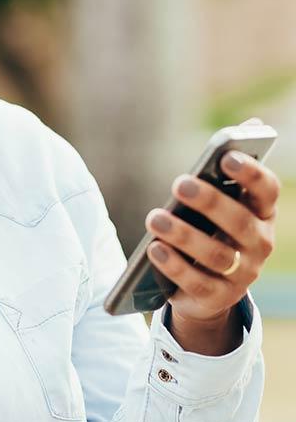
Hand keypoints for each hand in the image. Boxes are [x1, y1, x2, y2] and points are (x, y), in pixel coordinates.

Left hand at [144, 119, 279, 326]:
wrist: (206, 288)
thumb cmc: (212, 229)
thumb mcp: (221, 202)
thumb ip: (230, 169)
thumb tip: (250, 123)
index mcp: (262, 214)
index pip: (267, 191)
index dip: (251, 173)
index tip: (227, 156)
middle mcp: (259, 244)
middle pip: (240, 222)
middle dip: (210, 201)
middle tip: (179, 182)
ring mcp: (242, 274)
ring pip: (217, 254)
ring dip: (184, 235)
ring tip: (155, 218)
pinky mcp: (218, 297)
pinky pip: (197, 282)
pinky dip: (174, 265)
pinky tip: (154, 248)